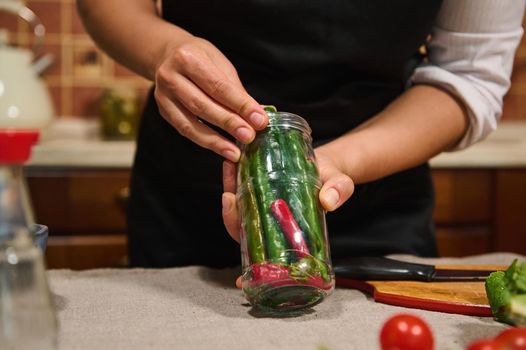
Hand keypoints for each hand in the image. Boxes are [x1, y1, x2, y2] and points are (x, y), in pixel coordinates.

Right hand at [154, 36, 267, 161]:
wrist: (168, 55)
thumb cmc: (200, 58)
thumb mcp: (220, 64)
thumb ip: (237, 90)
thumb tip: (258, 115)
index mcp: (188, 58)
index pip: (218, 86)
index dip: (240, 105)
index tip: (259, 120)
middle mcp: (170, 76)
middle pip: (203, 105)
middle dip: (229, 123)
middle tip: (248, 136)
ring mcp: (163, 95)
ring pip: (191, 123)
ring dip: (216, 140)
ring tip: (235, 152)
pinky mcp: (163, 110)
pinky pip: (184, 130)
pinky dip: (204, 141)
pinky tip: (221, 148)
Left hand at [221, 149, 353, 286]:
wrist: (327, 164)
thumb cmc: (331, 182)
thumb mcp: (340, 184)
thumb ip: (337, 192)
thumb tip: (328, 201)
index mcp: (288, 236)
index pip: (266, 258)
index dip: (250, 272)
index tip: (239, 282)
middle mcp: (270, 225)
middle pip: (242, 230)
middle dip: (231, 216)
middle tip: (229, 197)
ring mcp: (261, 208)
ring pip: (237, 208)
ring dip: (229, 189)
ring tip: (230, 168)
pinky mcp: (257, 189)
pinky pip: (240, 187)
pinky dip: (234, 177)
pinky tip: (233, 162)